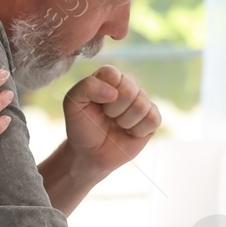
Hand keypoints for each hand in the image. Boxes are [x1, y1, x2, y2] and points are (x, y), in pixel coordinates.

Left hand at [59, 65, 160, 179]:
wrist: (91, 153)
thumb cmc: (82, 126)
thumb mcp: (72, 103)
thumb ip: (86, 87)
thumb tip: (114, 93)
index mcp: (108, 77)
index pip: (112, 74)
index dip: (102, 92)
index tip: (95, 104)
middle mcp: (127, 85)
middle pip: (129, 89)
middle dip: (113, 109)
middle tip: (106, 116)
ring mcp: (141, 101)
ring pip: (141, 106)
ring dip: (124, 121)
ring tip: (116, 125)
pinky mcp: (152, 118)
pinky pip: (153, 119)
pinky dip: (137, 131)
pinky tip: (129, 132)